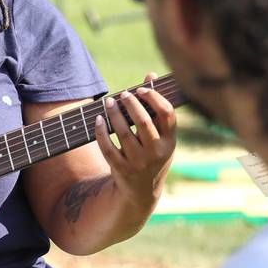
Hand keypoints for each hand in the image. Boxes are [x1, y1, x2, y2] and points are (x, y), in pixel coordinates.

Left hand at [94, 72, 175, 209]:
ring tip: (108, 102)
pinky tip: (98, 120)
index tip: (141, 89)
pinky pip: (107, 147)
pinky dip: (101, 132)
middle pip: (143, 122)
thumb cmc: (152, 155)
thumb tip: (150, 75)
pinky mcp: (121, 169)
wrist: (141, 192)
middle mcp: (156, 153)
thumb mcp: (160, 136)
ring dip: (114, 114)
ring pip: (123, 133)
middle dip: (131, 104)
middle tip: (123, 94)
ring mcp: (139, 162)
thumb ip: (155, 108)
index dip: (154, 98)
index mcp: (170, 142)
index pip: (167, 114)